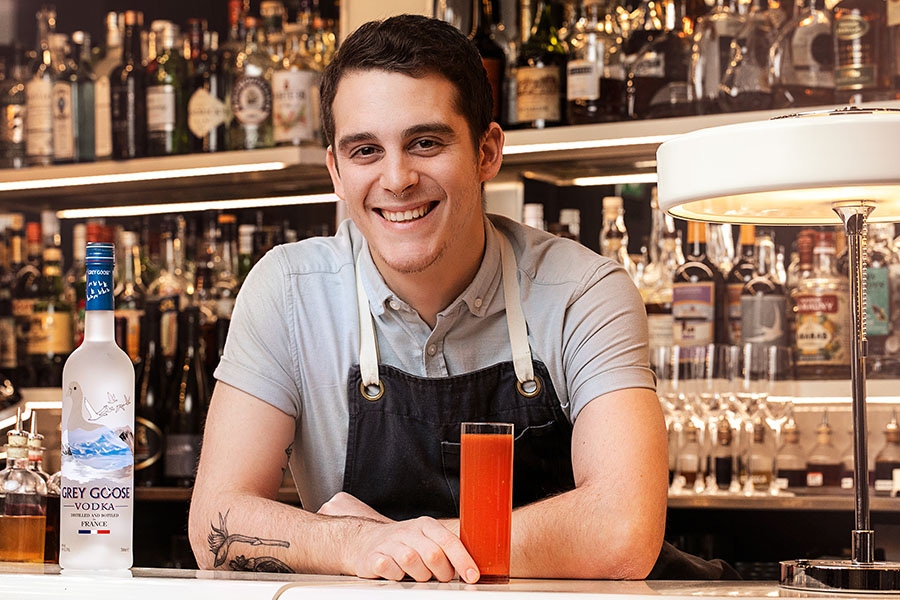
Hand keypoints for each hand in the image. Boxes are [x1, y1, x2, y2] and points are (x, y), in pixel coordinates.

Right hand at [317, 493, 478, 582]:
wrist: (366, 541)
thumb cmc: (405, 544)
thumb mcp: (427, 540)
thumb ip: (446, 550)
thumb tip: (472, 568)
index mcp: (426, 525)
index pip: (449, 541)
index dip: (463, 560)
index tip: (472, 577)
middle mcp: (408, 531)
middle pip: (433, 554)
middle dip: (441, 573)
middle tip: (439, 578)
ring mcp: (390, 542)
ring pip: (412, 561)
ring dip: (419, 575)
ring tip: (418, 576)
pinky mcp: (373, 556)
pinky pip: (388, 567)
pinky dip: (396, 575)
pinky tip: (398, 574)